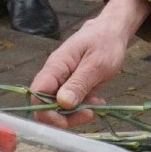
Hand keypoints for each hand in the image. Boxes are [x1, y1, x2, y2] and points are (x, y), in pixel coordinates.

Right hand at [30, 0, 150, 123]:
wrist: (113, 31)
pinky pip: (72, 106)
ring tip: (97, 105)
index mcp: (55, 67)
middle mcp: (55, 76)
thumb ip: (79, 83)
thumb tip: (63, 103)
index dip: (46, 111)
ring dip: (77, 114)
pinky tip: (98, 101)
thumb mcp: (96, 64)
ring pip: (59, 109)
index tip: (65, 120)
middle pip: (46, 106)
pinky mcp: (73, 88)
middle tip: (89, 114)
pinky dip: (83, 108)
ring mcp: (63, 83)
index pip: (37, 94)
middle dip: (64, 117)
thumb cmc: (105, 42)